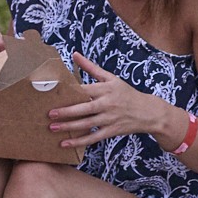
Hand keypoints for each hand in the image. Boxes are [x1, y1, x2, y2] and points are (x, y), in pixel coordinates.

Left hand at [50, 53, 172, 148]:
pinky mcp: (111, 131)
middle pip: (84, 108)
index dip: (70, 92)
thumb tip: (74, 54)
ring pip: (86, 124)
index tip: (54, 95)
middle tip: (50, 114)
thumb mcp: (111, 78)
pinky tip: (65, 143)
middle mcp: (107, 104)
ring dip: (69, 127)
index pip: (85, 90)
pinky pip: (93, 138)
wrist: (147, 112)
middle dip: (66, 112)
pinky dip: (79, 142)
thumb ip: (91, 68)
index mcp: (105, 89)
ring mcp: (109, 119)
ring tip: (52, 128)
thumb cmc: (126, 93)